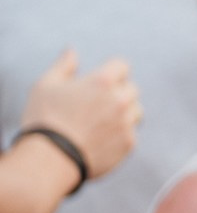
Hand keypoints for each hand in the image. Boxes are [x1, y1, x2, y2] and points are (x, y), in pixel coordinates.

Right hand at [21, 51, 140, 176]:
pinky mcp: (129, 144)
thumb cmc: (44, 120)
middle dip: (117, 93)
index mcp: (103, 81)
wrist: (48, 161)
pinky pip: (131, 134)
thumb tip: (72, 51)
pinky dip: (120, 136)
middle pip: (131, 89)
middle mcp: (120, 99)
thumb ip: (63, 66)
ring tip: (99, 124)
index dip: (110, 73)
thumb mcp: (45, 86)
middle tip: (95, 106)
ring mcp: (127, 122)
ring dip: (124, 114)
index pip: (122, 65)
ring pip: (136, 111)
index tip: (98, 84)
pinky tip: (99, 141)